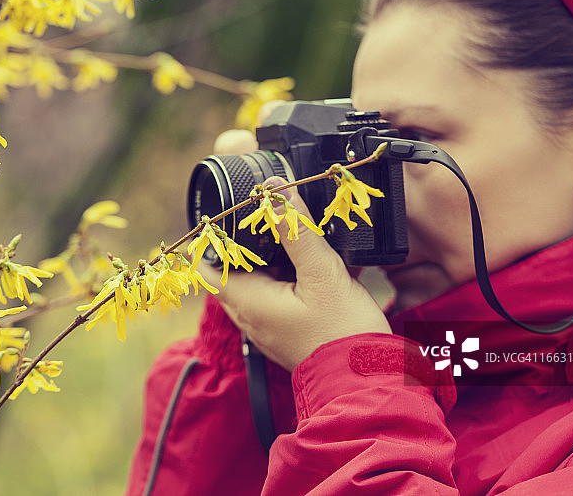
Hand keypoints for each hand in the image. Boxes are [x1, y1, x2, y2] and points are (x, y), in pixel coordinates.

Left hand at [199, 171, 390, 371]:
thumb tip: (277, 193)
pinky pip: (278, 296)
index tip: (224, 216)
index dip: (209, 240)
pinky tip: (316, 265)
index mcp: (248, 301)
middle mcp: (250, 316)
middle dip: (246, 244)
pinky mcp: (288, 331)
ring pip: (257, 282)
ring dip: (271, 259)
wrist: (367, 379)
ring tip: (295, 237)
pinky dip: (289, 278)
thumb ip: (298, 232)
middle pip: (232, 271)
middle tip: (268, 217)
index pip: (205, 268)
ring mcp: (268, 326)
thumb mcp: (322, 274)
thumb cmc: (342, 333)